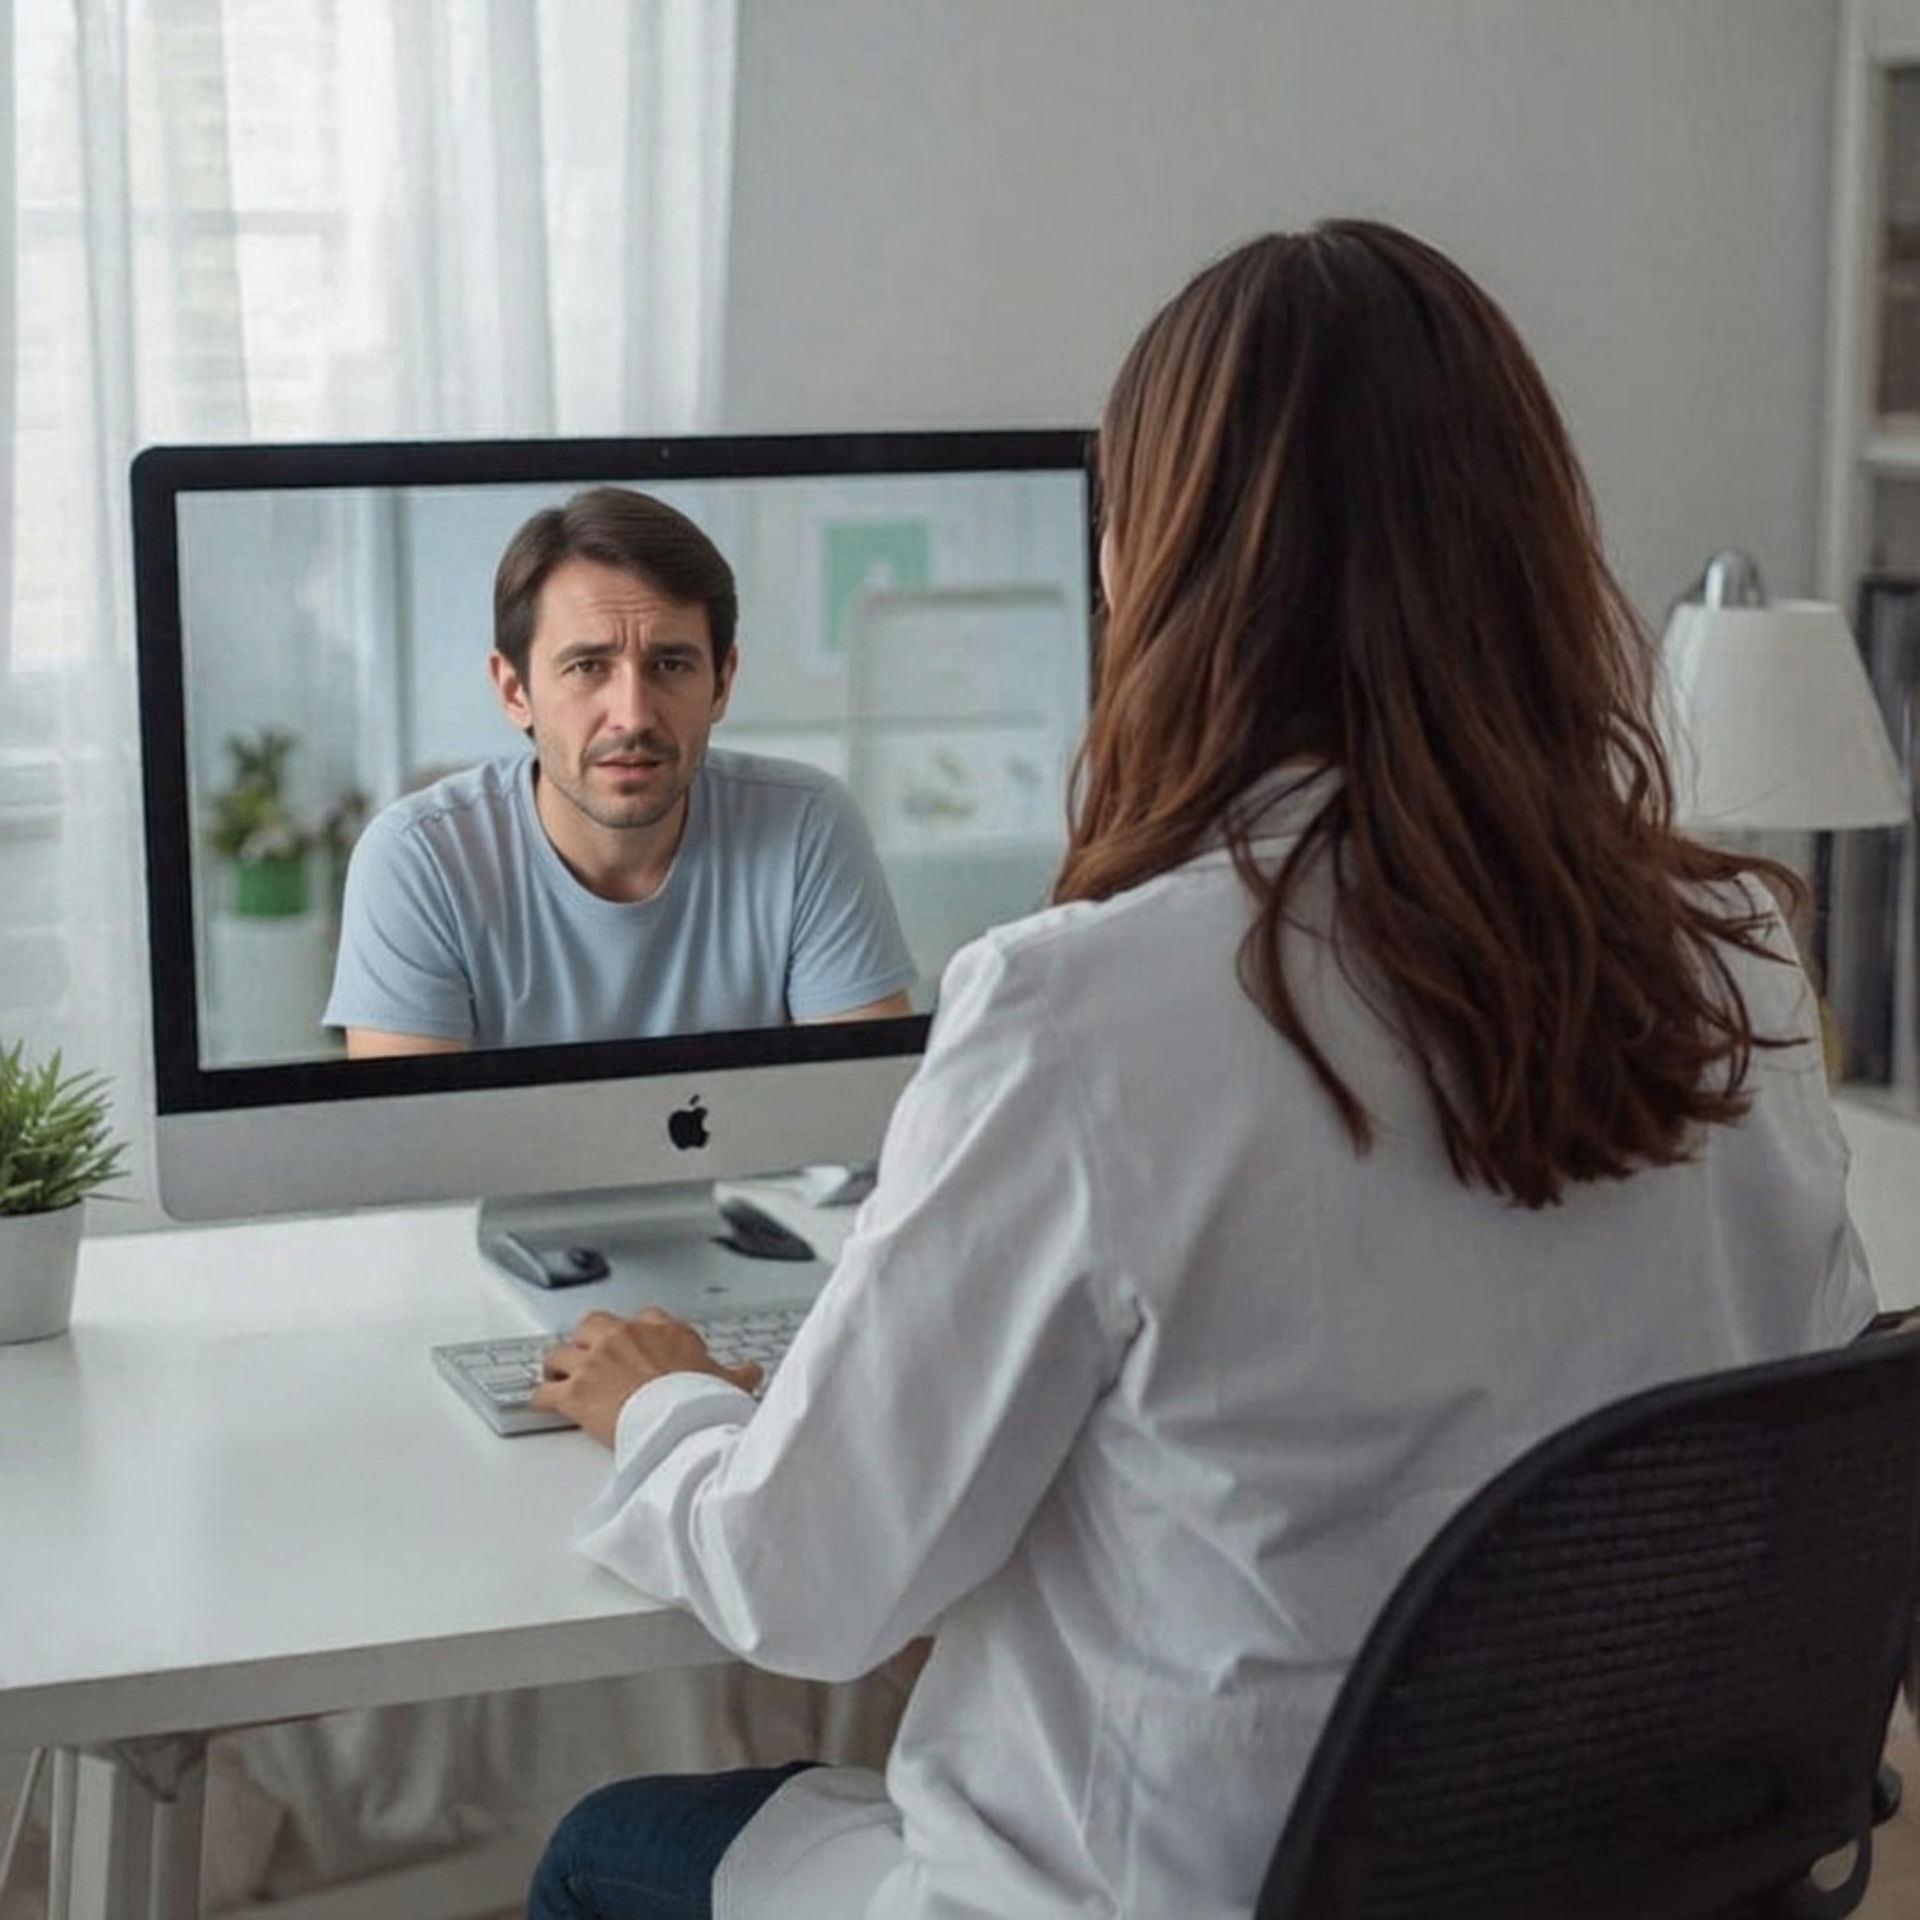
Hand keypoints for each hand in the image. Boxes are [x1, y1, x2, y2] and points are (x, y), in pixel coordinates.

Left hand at [529, 1307, 762, 1447]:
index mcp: (661, 1330)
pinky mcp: (574, 1392)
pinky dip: (541, 1399)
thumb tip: (752, 1370)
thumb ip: (737, 1372)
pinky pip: (544, 1392)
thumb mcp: (730, 1382)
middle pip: (593, 1325)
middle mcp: (624, 1336)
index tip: (638, 1349)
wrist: (680, 1422)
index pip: (644, 1319)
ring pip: (561, 1354)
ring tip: (560, 1378)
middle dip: (590, 1341)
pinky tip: (543, 1404)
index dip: (637, 1335)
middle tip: (592, 1359)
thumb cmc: (701, 1401)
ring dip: (559, 1367)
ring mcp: (595, 1361)